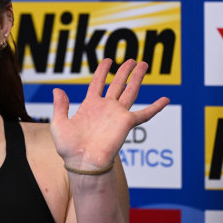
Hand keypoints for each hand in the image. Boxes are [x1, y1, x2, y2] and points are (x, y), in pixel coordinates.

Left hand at [50, 59, 168, 171]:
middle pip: (117, 84)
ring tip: (144, 64)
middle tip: (132, 60)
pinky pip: (144, 113)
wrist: (82, 162)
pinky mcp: (126, 123)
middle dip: (124, 71)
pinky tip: (165, 99)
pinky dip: (156, 107)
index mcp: (90, 106)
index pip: (97, 83)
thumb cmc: (69, 147)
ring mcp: (117, 114)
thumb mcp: (59, 123)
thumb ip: (60, 106)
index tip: (108, 60)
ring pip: (130, 91)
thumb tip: (57, 90)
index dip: (102, 71)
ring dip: (137, 78)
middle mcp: (105, 108)